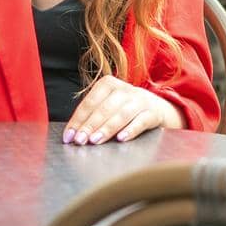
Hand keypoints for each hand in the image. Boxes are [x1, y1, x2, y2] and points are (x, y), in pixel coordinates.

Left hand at [63, 75, 183, 144]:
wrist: (156, 107)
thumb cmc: (124, 108)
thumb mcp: (108, 105)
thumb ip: (92, 116)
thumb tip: (73, 134)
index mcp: (108, 84)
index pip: (90, 102)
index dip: (78, 120)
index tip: (69, 136)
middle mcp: (124, 90)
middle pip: (104, 108)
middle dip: (90, 125)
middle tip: (80, 140)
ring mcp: (140, 100)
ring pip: (122, 114)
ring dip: (107, 128)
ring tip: (95, 140)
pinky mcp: (153, 113)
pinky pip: (141, 121)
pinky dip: (131, 129)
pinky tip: (121, 138)